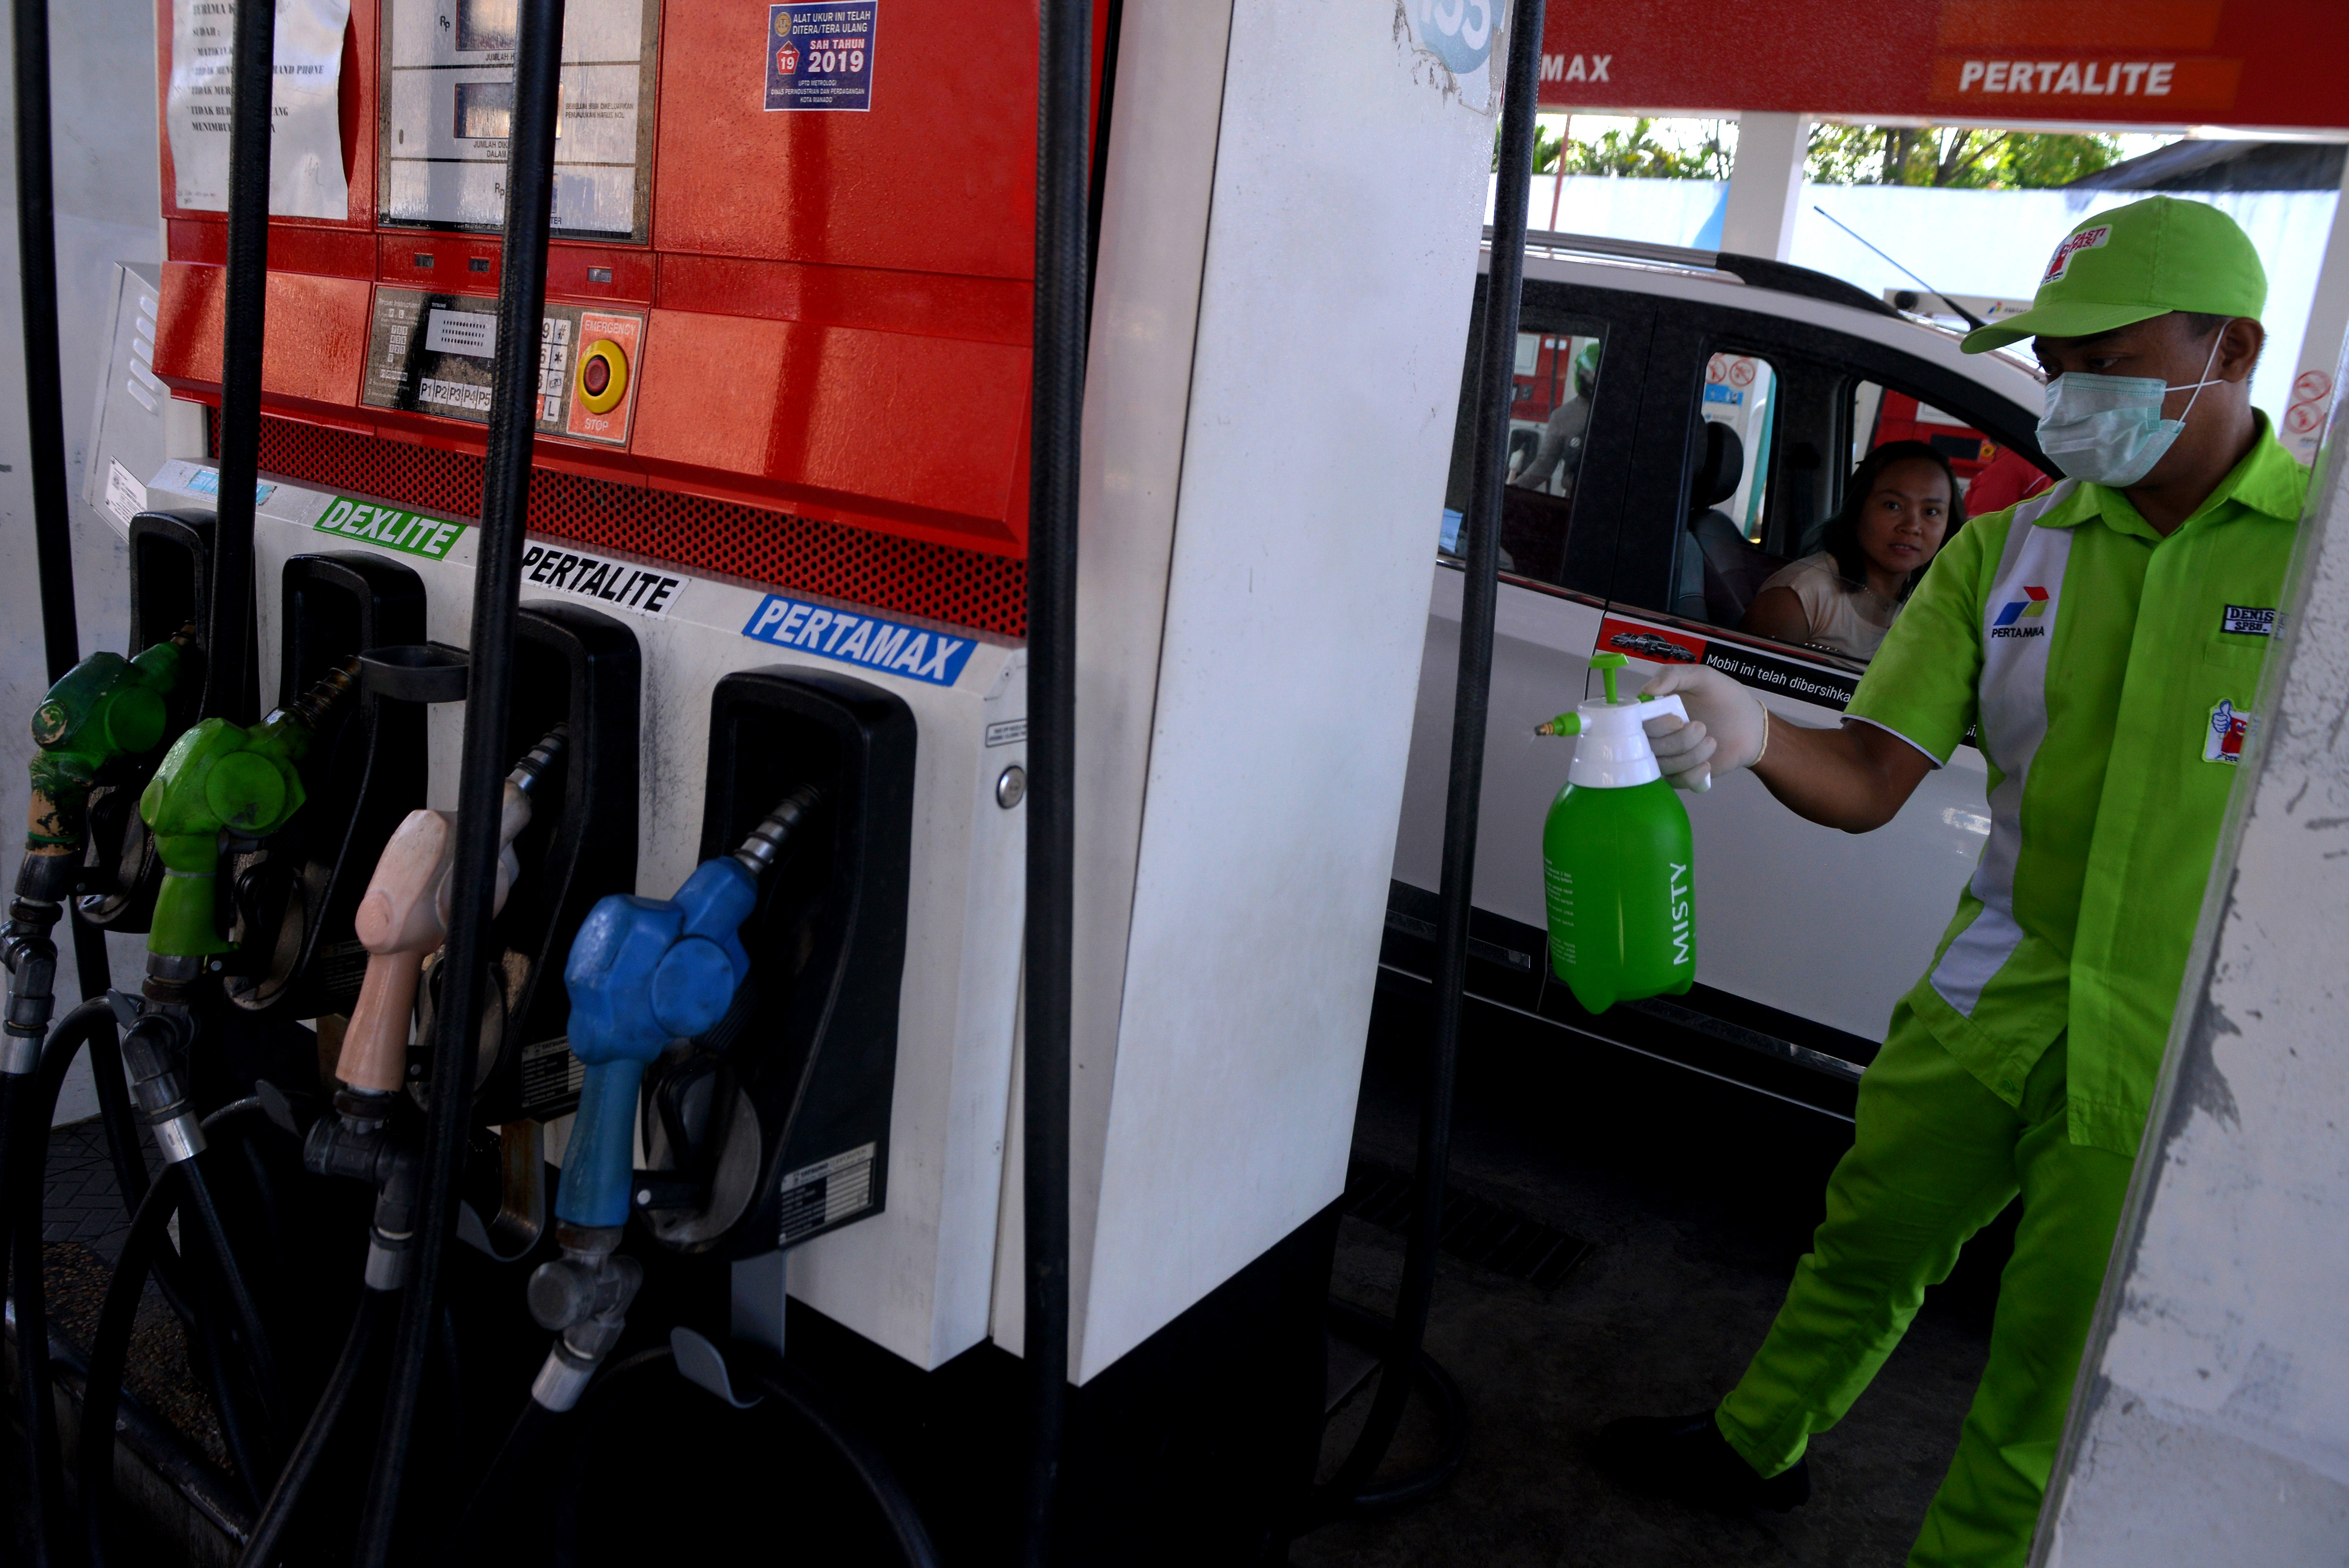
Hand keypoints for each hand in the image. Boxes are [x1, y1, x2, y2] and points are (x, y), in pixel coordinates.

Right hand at [1638, 663, 1767, 791]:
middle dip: (1680, 740)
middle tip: (1702, 727)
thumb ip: (1673, 675)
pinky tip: (1707, 764)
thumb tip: (1645, 690)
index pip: (1636, 723)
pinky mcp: (1681, 775)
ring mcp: (1667, 756)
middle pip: (1650, 747)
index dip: (1656, 725)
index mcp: (1654, 710)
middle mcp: (1655, 735)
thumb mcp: (1702, 677)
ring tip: (1712, 742)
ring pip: (1664, 766)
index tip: (1678, 720)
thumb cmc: (1725, 698)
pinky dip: (1692, 775)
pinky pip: (1675, 782)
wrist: (1751, 726)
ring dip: (1692, 755)